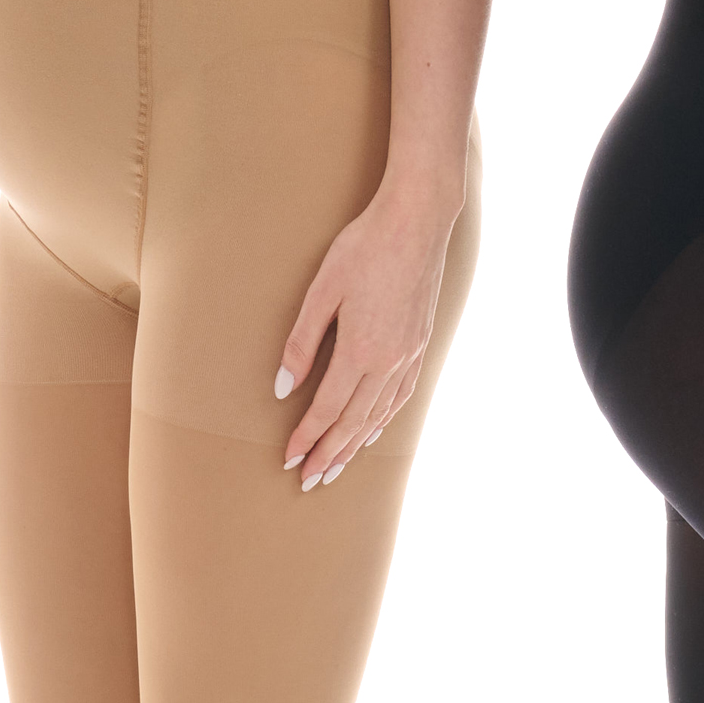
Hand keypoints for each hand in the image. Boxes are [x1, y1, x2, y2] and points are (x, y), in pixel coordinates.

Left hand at [275, 188, 457, 490]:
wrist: (418, 221)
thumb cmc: (364, 247)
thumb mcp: (322, 290)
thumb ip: (302, 342)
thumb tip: (283, 387)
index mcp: (360, 350)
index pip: (326, 409)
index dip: (306, 438)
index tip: (289, 459)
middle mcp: (388, 362)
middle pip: (353, 423)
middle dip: (329, 454)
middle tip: (309, 481)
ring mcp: (409, 355)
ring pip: (379, 416)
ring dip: (354, 445)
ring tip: (336, 467)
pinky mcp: (420, 344)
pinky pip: (400, 397)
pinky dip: (383, 421)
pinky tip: (372, 431)